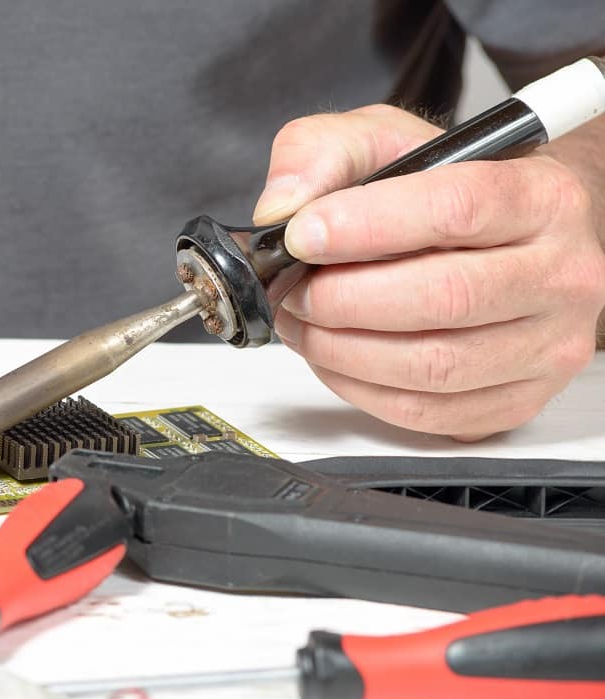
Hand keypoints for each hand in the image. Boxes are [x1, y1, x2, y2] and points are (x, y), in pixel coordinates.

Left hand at [254, 104, 604, 439]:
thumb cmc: (450, 192)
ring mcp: (547, 346)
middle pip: (444, 297)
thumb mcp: (386, 141)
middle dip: (342, 297)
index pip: (458, 209)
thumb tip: (284, 205)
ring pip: (432, 365)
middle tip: (292, 287)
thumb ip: (327, 152)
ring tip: (301, 319)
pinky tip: (333, 354)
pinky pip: (424, 411)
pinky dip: (359, 386)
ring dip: (341, 348)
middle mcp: (560, 274)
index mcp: (541, 198)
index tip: (302, 235)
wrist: (512, 236)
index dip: (367, 225)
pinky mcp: (517, 400)